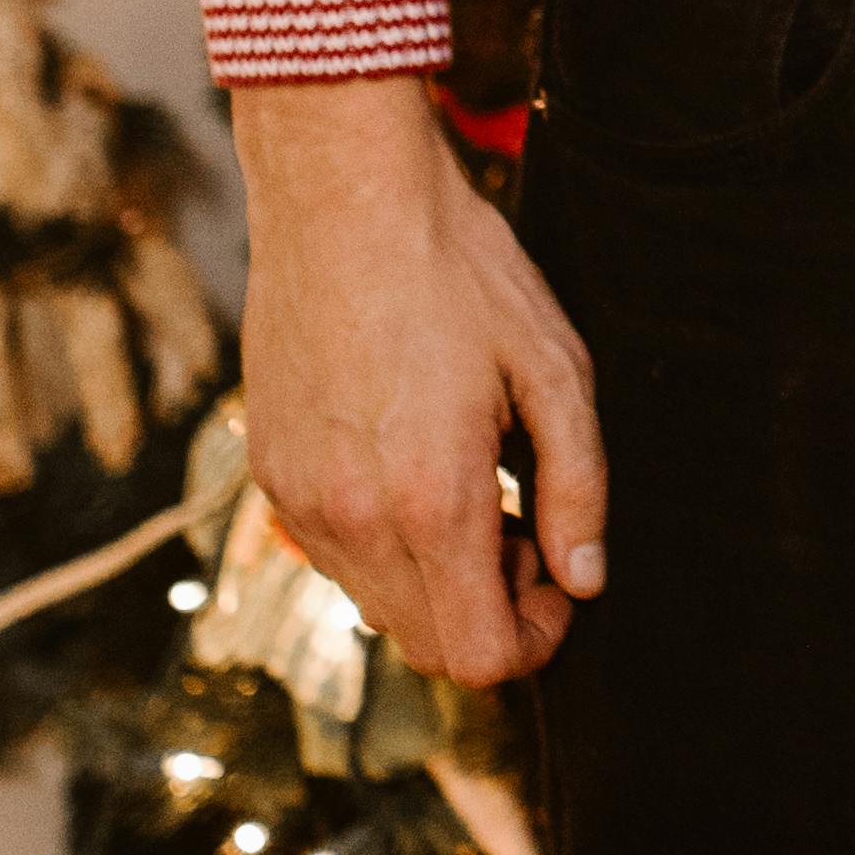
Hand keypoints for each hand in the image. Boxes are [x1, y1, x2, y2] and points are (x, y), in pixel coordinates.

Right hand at [228, 77, 604, 686]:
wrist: (342, 198)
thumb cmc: (457, 270)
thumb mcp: (553, 366)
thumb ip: (578, 485)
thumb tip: (587, 577)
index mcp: (431, 504)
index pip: (480, 656)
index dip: (535, 638)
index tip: (558, 576)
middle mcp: (352, 523)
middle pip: (429, 646)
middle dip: (490, 608)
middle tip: (523, 523)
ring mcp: (298, 502)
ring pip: (378, 605)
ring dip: (435, 577)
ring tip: (472, 481)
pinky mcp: (268, 473)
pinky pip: (334, 552)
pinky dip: (383, 539)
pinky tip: (412, 458)